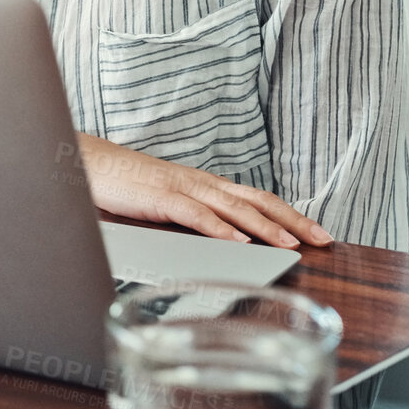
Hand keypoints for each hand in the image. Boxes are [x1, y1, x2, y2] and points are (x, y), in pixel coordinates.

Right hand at [74, 134, 331, 247]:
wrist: (85, 163)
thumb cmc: (123, 186)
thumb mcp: (166, 205)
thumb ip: (191, 221)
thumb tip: (221, 245)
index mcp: (204, 185)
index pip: (256, 198)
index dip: (289, 214)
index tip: (317, 232)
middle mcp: (200, 182)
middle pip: (257, 199)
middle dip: (293, 219)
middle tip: (324, 239)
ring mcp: (182, 188)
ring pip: (233, 206)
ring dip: (266, 227)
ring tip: (292, 244)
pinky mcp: (160, 198)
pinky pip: (197, 214)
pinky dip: (220, 229)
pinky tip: (239, 243)